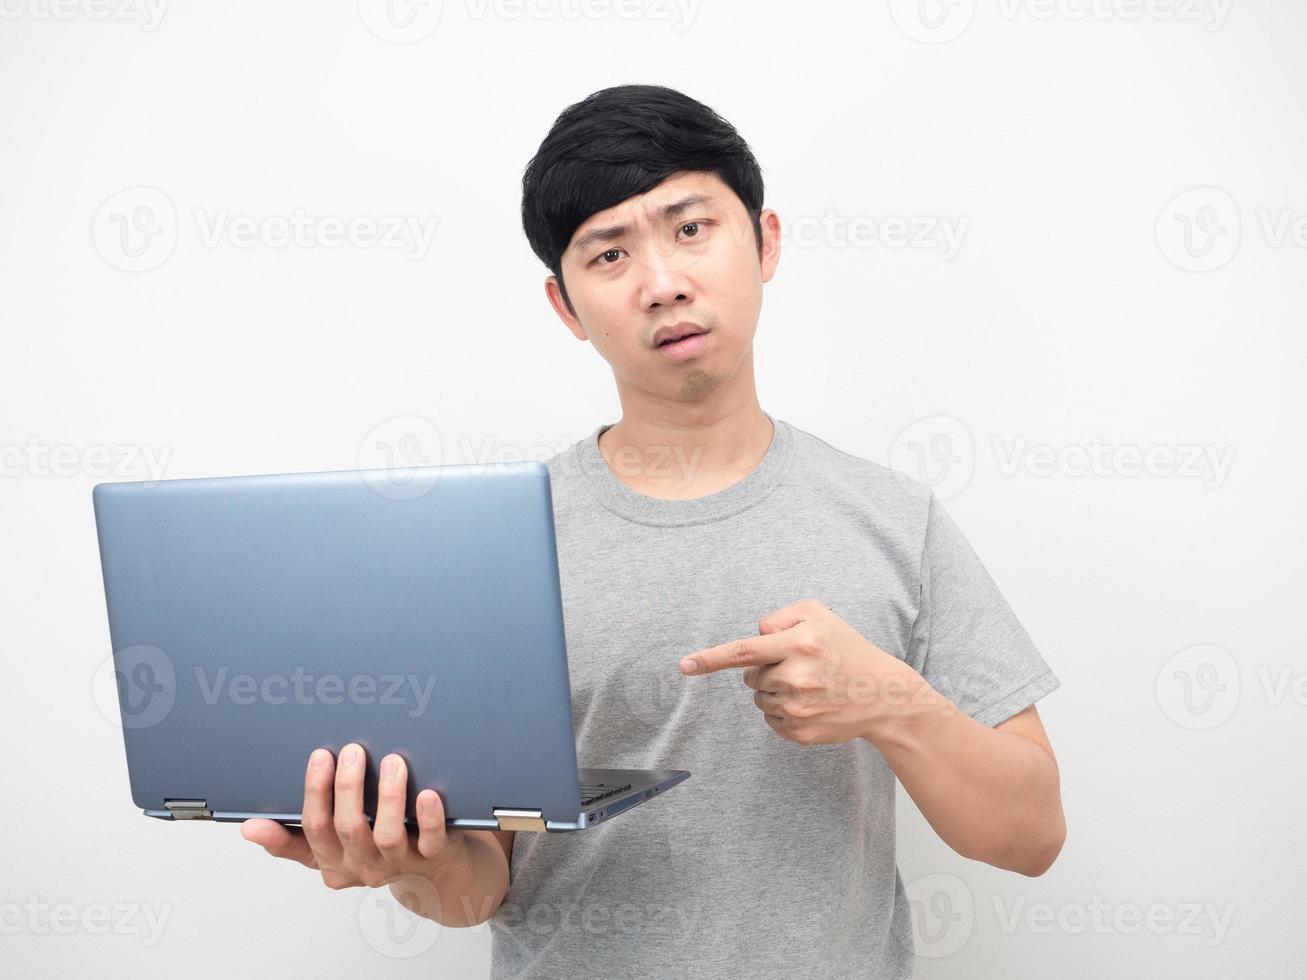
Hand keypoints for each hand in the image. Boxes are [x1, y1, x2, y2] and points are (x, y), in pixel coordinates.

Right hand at [240, 743, 466, 890]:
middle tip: (352, 750)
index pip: (315, 829)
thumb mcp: (327, 849)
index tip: (319, 756)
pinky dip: (429, 818)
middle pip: (349, 829)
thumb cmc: (373, 849)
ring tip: (391, 762)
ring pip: (387, 835)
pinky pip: (430, 841)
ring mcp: (398, 864)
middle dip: (348, 787)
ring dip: (388, 797)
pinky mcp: (432, 858)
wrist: (431, 874)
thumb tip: (248, 828)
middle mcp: (363, 865)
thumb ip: (290, 839)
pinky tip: (427, 793)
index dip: (315, 793)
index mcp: (333, 860)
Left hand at [678, 598, 919, 745]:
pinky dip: (784, 711)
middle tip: (800, 666)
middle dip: (767, 669)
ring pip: (760, 699)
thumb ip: (779, 618)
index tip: (684, 665)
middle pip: (752, 676)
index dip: (711, 658)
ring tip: (810, 686)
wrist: (883, 694)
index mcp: (800, 643)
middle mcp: (797, 676)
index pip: (745, 651)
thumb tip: (755, 639)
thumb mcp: (819, 614)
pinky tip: (812, 704)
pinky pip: (772, 720)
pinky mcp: (801, 733)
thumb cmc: (845, 648)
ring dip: (775, 691)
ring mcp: (799, 709)